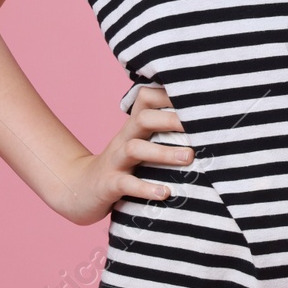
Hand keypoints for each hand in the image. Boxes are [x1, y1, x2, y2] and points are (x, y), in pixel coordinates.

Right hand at [49, 86, 193, 225]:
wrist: (80, 189)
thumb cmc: (123, 165)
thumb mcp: (141, 144)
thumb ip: (164, 132)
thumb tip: (207, 126)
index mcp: (134, 127)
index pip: (147, 99)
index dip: (168, 94)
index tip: (196, 96)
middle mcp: (124, 139)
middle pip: (142, 118)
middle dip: (171, 120)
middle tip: (200, 126)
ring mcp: (114, 161)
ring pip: (135, 149)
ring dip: (164, 153)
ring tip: (189, 158)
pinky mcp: (109, 185)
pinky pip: (126, 184)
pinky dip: (146, 188)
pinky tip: (165, 193)